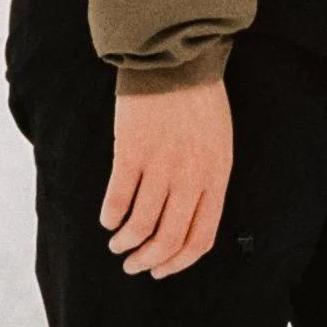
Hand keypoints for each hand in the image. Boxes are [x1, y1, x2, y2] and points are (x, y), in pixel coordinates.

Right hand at [102, 80, 232, 275]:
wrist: (177, 56)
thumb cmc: (199, 99)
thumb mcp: (219, 142)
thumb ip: (207, 181)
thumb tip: (186, 222)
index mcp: (217, 176)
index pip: (201, 239)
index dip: (178, 263)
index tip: (161, 270)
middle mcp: (190, 176)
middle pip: (168, 240)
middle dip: (148, 261)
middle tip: (133, 265)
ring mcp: (161, 165)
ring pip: (140, 226)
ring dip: (125, 243)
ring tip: (117, 244)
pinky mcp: (132, 151)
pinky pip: (118, 200)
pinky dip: (110, 217)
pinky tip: (107, 219)